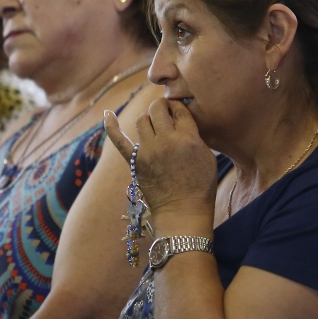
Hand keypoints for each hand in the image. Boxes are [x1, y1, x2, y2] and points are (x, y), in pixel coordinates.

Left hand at [104, 98, 216, 225]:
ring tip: (154, 125)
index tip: (178, 109)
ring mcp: (147, 151)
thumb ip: (195, 135)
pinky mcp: (135, 162)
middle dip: (162, 107)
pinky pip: (118, 139)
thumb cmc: (200, 186)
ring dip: (148, 119)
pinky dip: (111, 126)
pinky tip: (109, 114)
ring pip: (142, 120)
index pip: (179, 109)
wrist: (182, 212)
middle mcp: (166, 140)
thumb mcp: (208, 157)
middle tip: (166, 112)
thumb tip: (183, 120)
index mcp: (187, 138)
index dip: (178, 106)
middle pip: (157, 109)